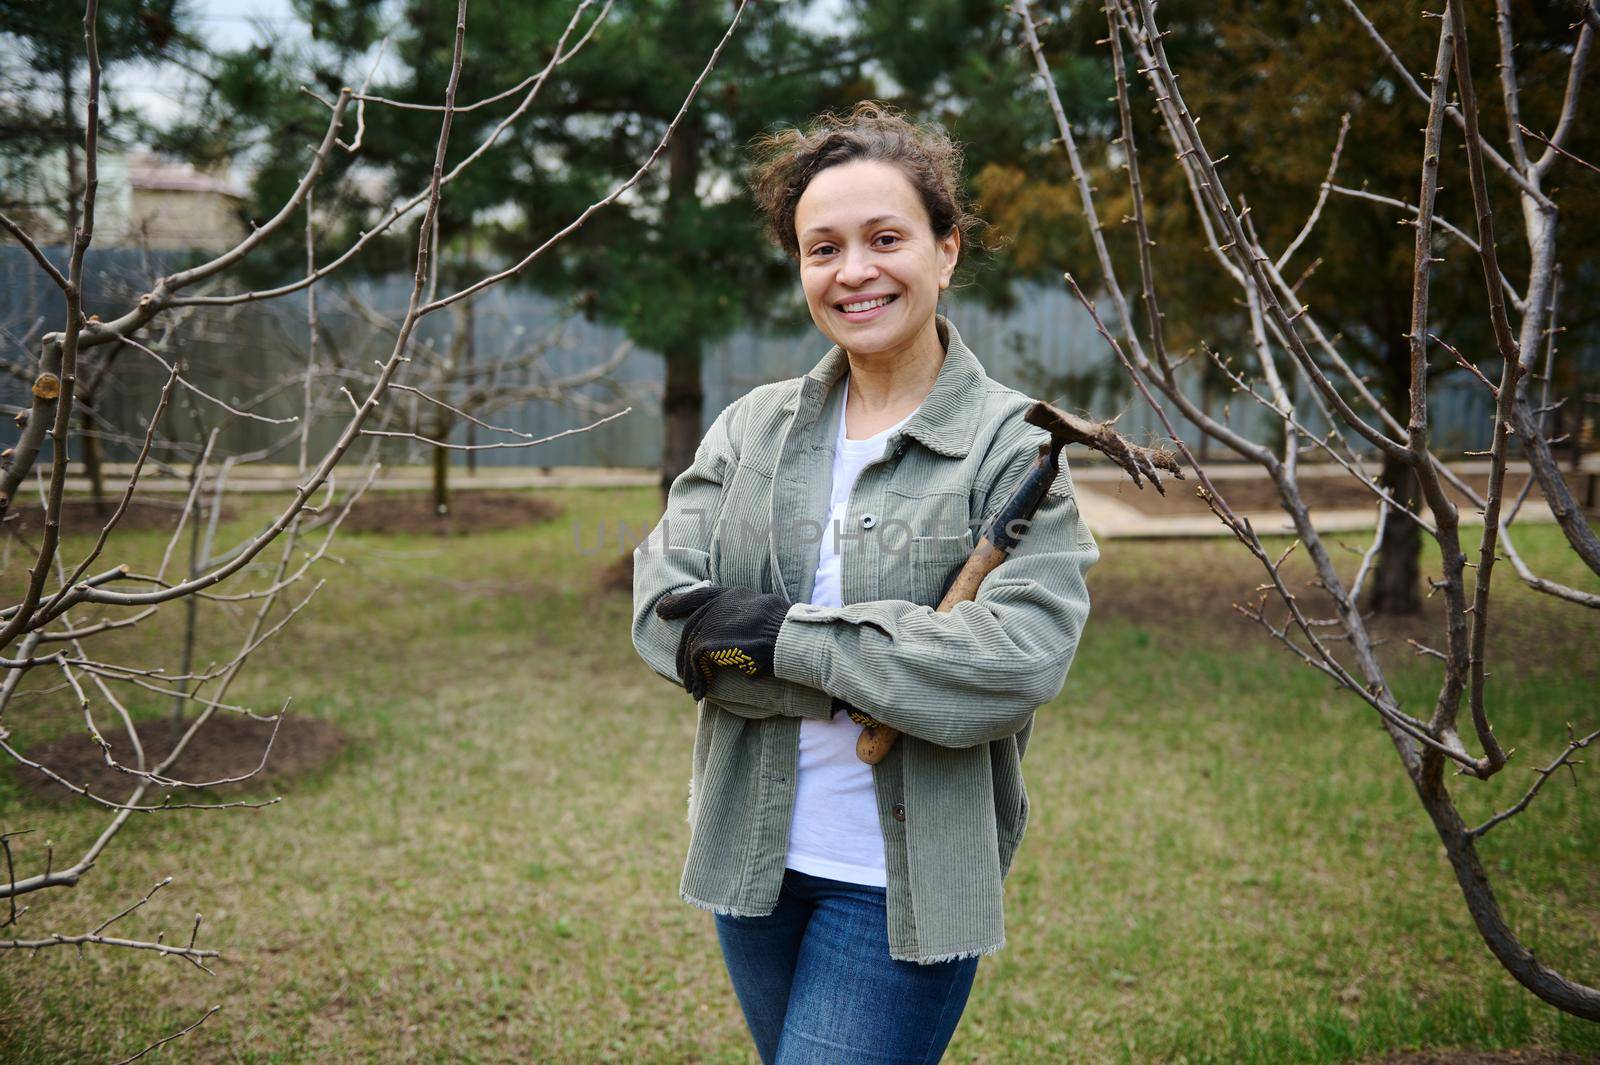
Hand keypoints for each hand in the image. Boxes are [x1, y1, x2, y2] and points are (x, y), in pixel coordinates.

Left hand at [654, 585, 789, 700]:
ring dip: (690, 671)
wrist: (785, 637)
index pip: (699, 595)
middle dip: (682, 651)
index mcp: (733, 594)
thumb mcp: (767, 613)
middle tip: (681, 672)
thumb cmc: (786, 630)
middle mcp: (718, 604)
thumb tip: (746, 635)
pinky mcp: (706, 642)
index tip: (661, 610)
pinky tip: (702, 691)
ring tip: (693, 689)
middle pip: (692, 627)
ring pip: (690, 648)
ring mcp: (710, 622)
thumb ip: (749, 617)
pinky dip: (698, 678)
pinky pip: (695, 663)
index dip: (678, 603)